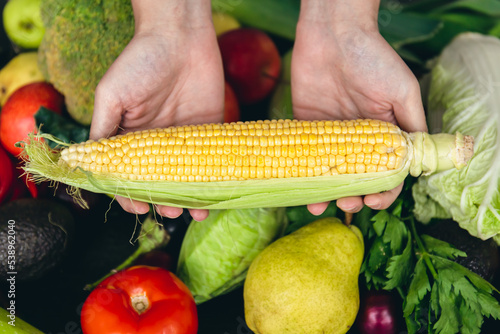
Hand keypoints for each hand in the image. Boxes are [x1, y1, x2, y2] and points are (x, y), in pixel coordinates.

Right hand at [90, 2, 223, 220]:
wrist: (180, 35)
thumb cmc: (141, 61)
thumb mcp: (111, 94)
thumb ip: (103, 130)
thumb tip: (90, 164)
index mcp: (130, 137)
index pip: (128, 174)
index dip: (131, 193)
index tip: (139, 206)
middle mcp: (157, 142)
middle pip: (160, 181)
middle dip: (164, 201)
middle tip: (171, 212)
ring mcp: (184, 138)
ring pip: (187, 177)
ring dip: (190, 197)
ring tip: (195, 212)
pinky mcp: (209, 130)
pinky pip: (211, 160)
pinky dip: (213, 179)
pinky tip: (215, 195)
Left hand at [291, 1, 426, 214]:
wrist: (333, 34)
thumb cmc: (373, 58)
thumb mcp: (403, 90)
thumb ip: (411, 126)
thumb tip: (415, 161)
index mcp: (382, 133)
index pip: (386, 173)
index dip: (383, 192)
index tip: (374, 202)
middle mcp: (355, 139)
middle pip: (355, 179)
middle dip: (353, 197)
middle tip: (347, 202)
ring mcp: (329, 135)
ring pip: (327, 175)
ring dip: (325, 194)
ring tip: (319, 205)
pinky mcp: (304, 127)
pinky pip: (302, 157)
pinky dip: (301, 176)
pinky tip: (300, 190)